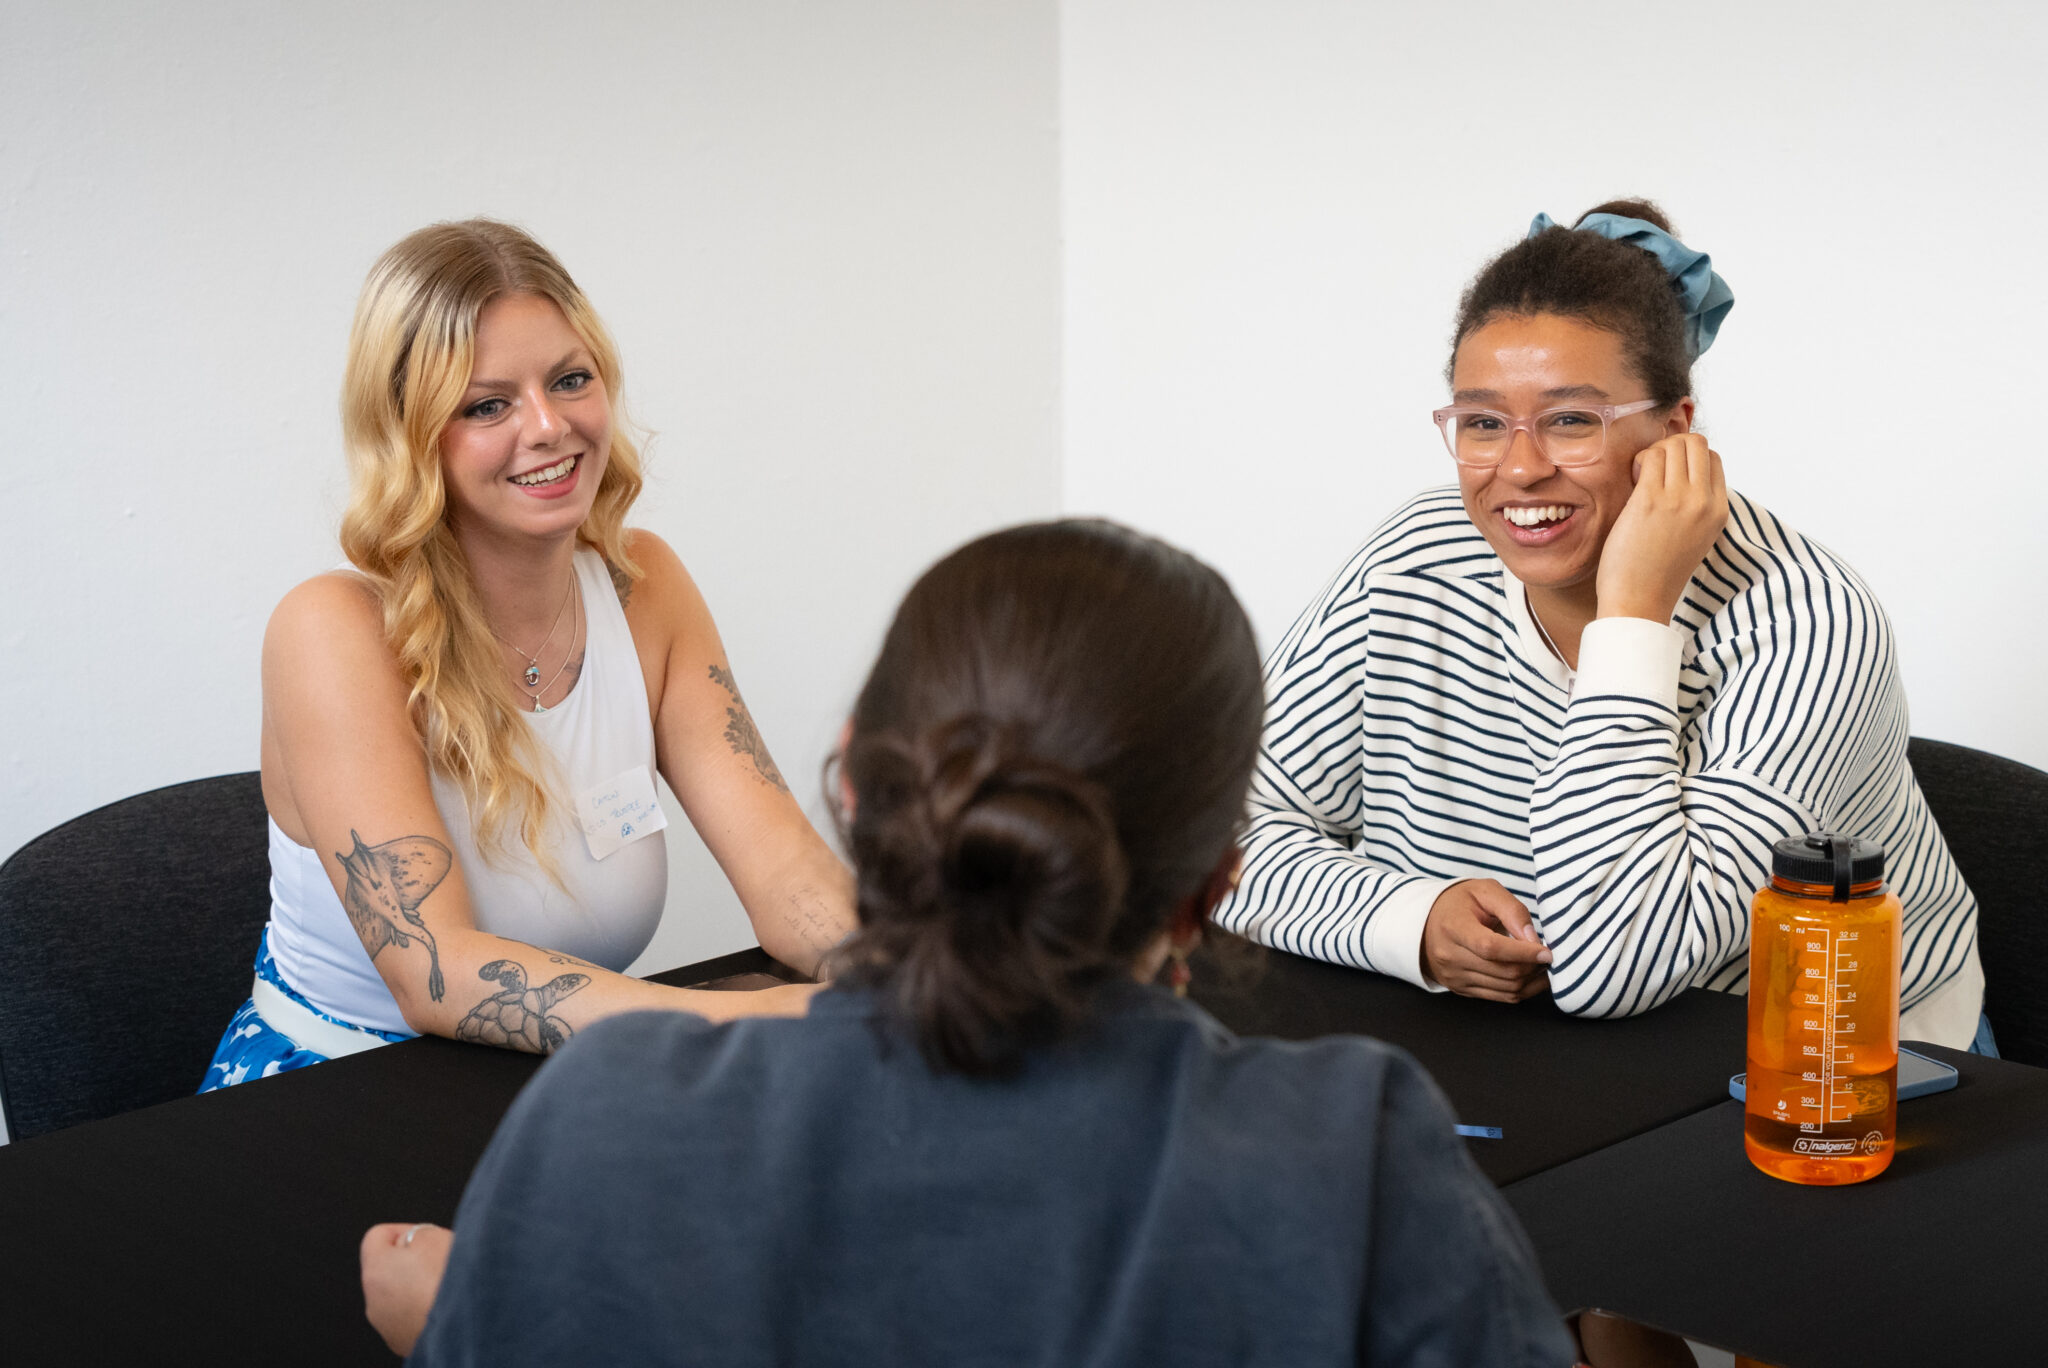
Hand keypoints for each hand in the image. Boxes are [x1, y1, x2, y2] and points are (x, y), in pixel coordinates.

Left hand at [361, 1221, 452, 1356]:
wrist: (462, 1331)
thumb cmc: (448, 1285)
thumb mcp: (436, 1237)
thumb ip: (419, 1233)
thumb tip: (417, 1239)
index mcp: (375, 1271)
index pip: (378, 1236)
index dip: (405, 1229)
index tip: (426, 1233)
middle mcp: (375, 1303)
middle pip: (391, 1269)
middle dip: (416, 1261)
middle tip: (443, 1258)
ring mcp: (389, 1327)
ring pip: (403, 1296)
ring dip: (423, 1287)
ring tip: (451, 1285)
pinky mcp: (406, 1344)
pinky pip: (414, 1317)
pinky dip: (429, 1309)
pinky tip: (450, 1306)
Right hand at [1421, 880, 1551, 1002]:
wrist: (1425, 922)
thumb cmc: (1459, 903)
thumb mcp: (1485, 891)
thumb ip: (1512, 910)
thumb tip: (1533, 940)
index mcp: (1453, 927)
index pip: (1491, 948)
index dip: (1523, 953)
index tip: (1547, 951)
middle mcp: (1450, 957)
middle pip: (1503, 971)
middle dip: (1533, 966)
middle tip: (1549, 955)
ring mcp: (1455, 977)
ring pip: (1506, 988)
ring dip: (1532, 979)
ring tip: (1542, 964)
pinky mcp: (1461, 989)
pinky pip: (1501, 997)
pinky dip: (1522, 989)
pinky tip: (1532, 976)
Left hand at [1595, 433, 1727, 624]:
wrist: (1639, 601)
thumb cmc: (1658, 571)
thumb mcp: (1695, 536)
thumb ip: (1696, 505)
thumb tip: (1682, 471)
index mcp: (1719, 510)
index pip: (1713, 458)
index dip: (1687, 459)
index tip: (1668, 478)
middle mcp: (1704, 502)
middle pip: (1696, 443)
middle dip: (1671, 448)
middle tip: (1652, 473)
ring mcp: (1680, 500)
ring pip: (1674, 444)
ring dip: (1653, 453)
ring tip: (1641, 479)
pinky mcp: (1651, 500)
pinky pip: (1650, 456)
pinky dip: (1639, 461)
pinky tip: (1633, 482)